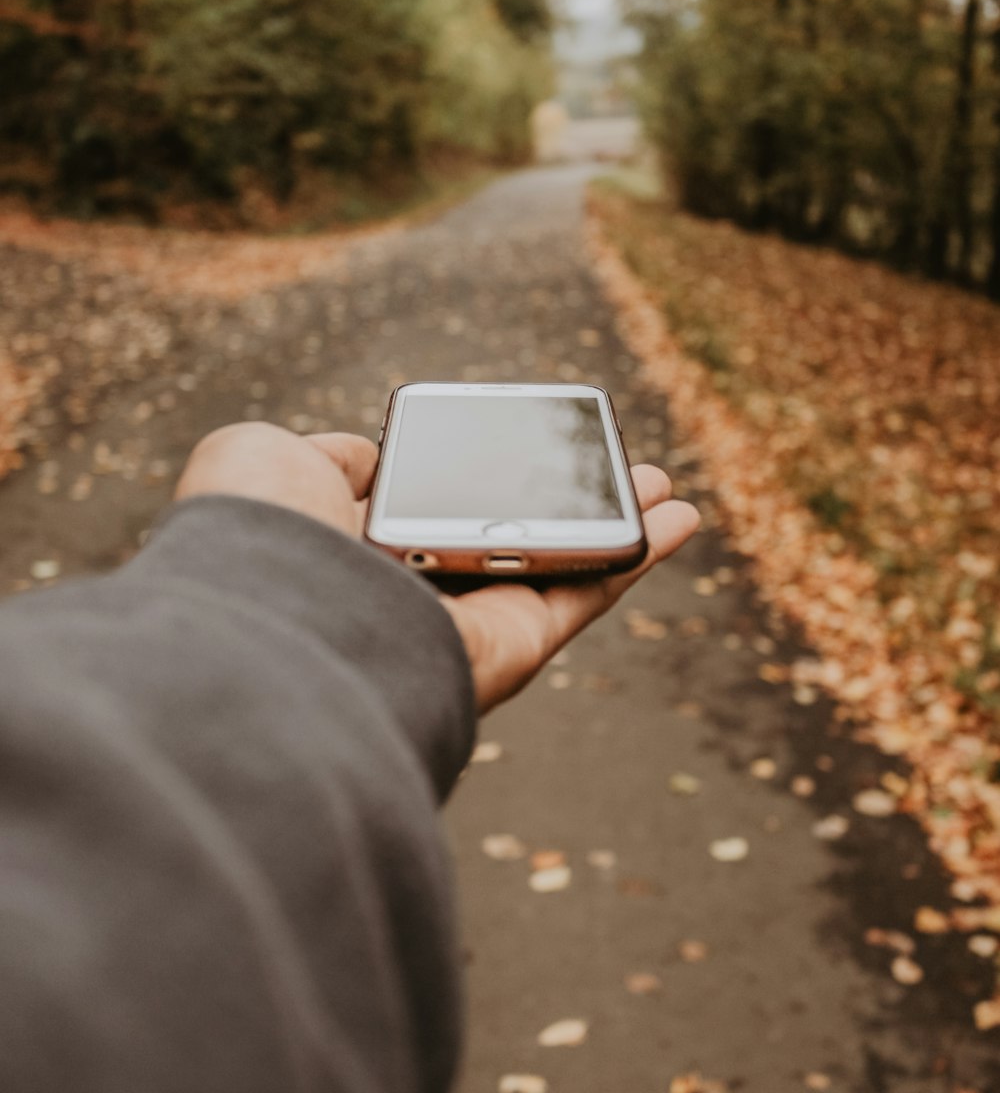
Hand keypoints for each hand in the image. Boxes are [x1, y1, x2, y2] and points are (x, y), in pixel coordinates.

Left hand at [175, 423, 700, 714]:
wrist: (269, 622)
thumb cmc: (254, 538)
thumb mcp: (267, 461)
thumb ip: (326, 457)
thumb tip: (370, 456)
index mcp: (351, 551)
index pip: (428, 509)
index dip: (474, 475)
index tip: (506, 444)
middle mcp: (414, 593)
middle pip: (509, 539)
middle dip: (561, 501)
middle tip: (607, 467)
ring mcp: (467, 624)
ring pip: (561, 567)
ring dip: (618, 523)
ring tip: (664, 486)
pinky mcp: (513, 648)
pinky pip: (587, 594)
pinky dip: (639, 556)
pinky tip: (677, 518)